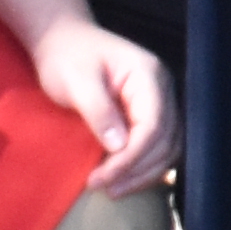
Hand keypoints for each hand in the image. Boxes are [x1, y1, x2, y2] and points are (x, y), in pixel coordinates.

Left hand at [37, 19, 179, 198]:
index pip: (152, 126)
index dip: (131, 158)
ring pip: (167, 147)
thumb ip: (99, 111)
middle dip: (137, 170)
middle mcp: (161, 89)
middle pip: (165, 140)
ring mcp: (158, 101)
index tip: (102, 179)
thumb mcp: (76, 81)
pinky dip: (143, 166)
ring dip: (143, 173)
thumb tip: (119, 147)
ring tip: (113, 190)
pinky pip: (157, 146)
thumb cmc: (66, 56)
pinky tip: (123, 178)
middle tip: (104, 189)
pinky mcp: (148, 113)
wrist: (63, 40)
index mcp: (148, 75)